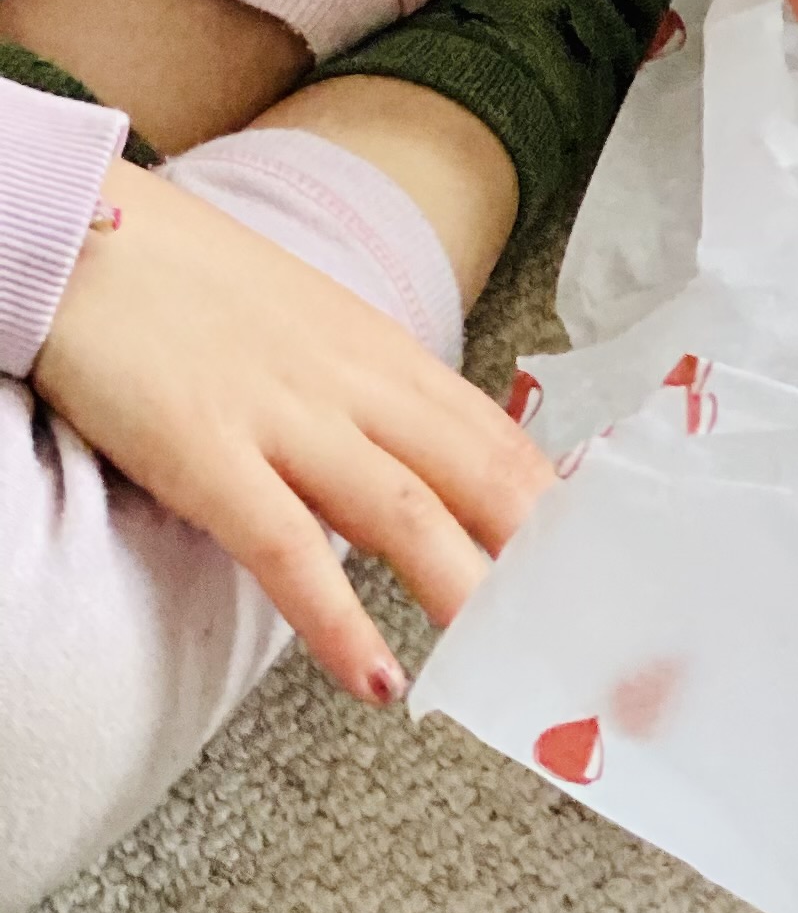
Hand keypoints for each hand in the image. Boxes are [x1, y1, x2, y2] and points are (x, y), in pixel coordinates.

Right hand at [32, 158, 548, 698]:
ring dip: (461, 593)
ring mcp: (284, 418)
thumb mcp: (312, 331)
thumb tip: (422, 464)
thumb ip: (371, 394)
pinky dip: (337, 620)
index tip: (594, 566)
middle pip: (475, 474)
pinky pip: (287, 549)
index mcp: (385, 355)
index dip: (550, 508)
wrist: (89, 235)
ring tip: (500, 664)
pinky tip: (375, 677)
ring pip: (403, 514)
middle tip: (577, 629)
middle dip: (534, 556)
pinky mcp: (207, 454)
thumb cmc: (195, 291)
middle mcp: (355, 383)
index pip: (496, 439)